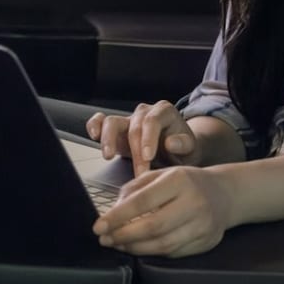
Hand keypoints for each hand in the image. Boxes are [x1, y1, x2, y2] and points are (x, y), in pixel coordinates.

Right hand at [86, 101, 201, 178]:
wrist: (177, 151)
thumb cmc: (183, 149)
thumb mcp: (190, 148)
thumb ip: (183, 144)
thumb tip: (170, 143)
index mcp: (164, 112)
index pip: (152, 121)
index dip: (148, 139)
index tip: (148, 157)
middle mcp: (144, 112)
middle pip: (133, 127)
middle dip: (135, 152)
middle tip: (140, 172)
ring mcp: (129, 119)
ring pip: (112, 121)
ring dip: (108, 139)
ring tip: (108, 155)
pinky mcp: (116, 128)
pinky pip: (101, 121)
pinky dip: (94, 126)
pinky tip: (93, 136)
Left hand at [92, 166, 233, 257]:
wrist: (225, 194)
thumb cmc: (187, 183)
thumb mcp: (162, 174)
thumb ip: (135, 188)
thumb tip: (113, 210)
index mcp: (179, 180)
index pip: (143, 201)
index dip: (117, 216)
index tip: (99, 226)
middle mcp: (194, 202)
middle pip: (153, 226)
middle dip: (124, 236)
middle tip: (106, 239)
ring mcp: (202, 225)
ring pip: (163, 244)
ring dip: (136, 248)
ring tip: (119, 244)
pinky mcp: (206, 242)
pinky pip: (174, 253)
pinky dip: (153, 252)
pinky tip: (141, 248)